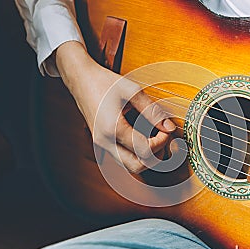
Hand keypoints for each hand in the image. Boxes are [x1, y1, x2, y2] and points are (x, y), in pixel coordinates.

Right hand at [55, 41, 175, 172]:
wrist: (79, 79)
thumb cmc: (103, 81)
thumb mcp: (132, 91)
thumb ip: (153, 111)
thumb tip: (170, 127)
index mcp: (113, 129)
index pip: (145, 150)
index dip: (161, 142)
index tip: (166, 130)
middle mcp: (105, 142)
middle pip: (137, 167)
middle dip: (155, 156)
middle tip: (162, 139)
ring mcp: (101, 145)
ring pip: (128, 166)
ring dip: (145, 157)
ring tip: (155, 139)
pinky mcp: (101, 143)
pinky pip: (122, 158)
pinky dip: (136, 153)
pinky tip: (143, 138)